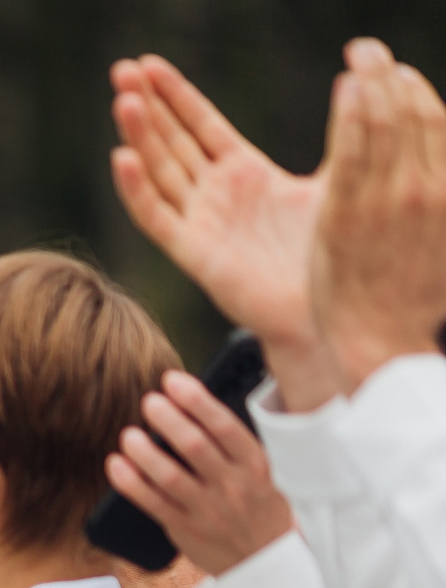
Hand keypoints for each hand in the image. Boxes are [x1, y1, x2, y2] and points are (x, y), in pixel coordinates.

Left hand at [103, 369, 296, 572]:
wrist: (267, 562)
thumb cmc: (260, 506)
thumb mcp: (265, 473)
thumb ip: (236, 445)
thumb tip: (196, 406)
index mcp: (255, 465)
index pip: (224, 426)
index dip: (196, 401)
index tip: (173, 381)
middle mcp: (232, 486)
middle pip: (195, 447)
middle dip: (170, 420)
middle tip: (149, 401)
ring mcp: (207, 509)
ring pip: (170, 476)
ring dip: (145, 453)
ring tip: (128, 434)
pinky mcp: (184, 529)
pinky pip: (152, 503)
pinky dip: (131, 483)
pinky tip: (117, 464)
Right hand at [110, 55, 339, 403]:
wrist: (321, 312)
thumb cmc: (330, 255)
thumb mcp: (340, 179)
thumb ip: (345, 131)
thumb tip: (353, 78)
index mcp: (245, 174)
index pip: (201, 125)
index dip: (176, 95)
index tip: (148, 65)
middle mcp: (215, 196)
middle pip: (171, 141)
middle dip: (147, 105)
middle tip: (121, 71)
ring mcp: (200, 223)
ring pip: (160, 171)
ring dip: (139, 136)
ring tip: (123, 100)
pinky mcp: (192, 253)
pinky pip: (157, 218)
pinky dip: (137, 190)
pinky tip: (122, 158)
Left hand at [313, 40, 445, 391]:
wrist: (379, 342)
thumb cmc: (407, 296)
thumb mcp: (436, 239)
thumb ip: (435, 195)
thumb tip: (432, 165)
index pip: (435, 124)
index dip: (416, 92)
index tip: (397, 73)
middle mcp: (426, 190)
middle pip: (410, 114)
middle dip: (390, 74)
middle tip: (369, 51)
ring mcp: (387, 201)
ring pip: (383, 123)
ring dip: (371, 81)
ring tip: (358, 58)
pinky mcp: (347, 215)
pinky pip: (351, 151)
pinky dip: (351, 113)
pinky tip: (345, 88)